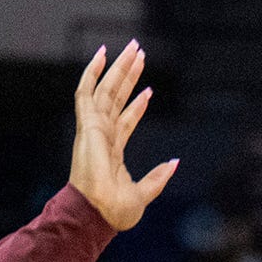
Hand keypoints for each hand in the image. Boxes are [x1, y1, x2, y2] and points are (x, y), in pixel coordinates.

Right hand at [68, 41, 177, 232]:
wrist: (98, 213)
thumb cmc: (115, 211)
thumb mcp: (144, 193)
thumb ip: (158, 177)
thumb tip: (174, 162)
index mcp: (112, 150)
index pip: (126, 119)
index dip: (137, 104)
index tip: (149, 89)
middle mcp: (102, 135)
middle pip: (117, 97)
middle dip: (129, 75)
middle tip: (140, 53)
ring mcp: (93, 128)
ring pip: (107, 88)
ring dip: (119, 67)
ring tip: (133, 48)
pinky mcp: (87, 124)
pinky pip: (86, 91)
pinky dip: (92, 71)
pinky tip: (102, 54)